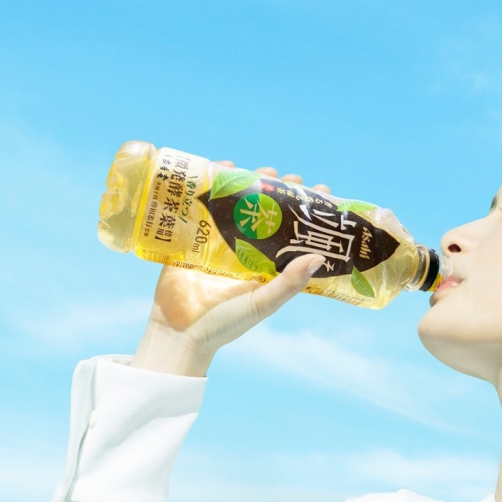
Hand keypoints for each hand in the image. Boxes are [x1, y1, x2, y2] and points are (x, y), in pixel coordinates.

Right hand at [131, 163, 331, 376]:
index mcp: (267, 264)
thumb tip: (319, 258)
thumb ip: (289, 283)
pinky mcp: (193, 237)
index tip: (322, 192)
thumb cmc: (225, 324)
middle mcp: (246, 250)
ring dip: (248, 183)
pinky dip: (211, 186)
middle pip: (266, 212)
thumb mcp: (262, 303)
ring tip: (260, 171)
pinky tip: (220, 168)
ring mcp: (219, 241)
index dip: (306, 212)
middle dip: (278, 191)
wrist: (179, 333)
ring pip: (238, 204)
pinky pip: (203, 206)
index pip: (293, 231)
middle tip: (288, 177)